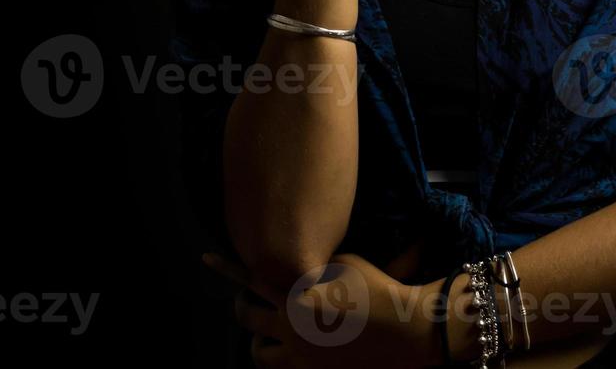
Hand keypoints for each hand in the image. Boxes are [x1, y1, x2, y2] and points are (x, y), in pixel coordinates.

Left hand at [203, 249, 437, 368]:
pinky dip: (282, 360)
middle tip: (246, 302)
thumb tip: (296, 269)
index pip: (252, 278)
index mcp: (297, 297)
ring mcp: (300, 357)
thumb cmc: (380, 290)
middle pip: (246, 318)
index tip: (208, 257)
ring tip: (267, 336)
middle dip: (243, 306)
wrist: (407, 330)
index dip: (227, 267)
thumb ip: (312, 268)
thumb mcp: (345, 263)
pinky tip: (290, 351)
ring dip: (259, 342)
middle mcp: (291, 329)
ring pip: (258, 355)